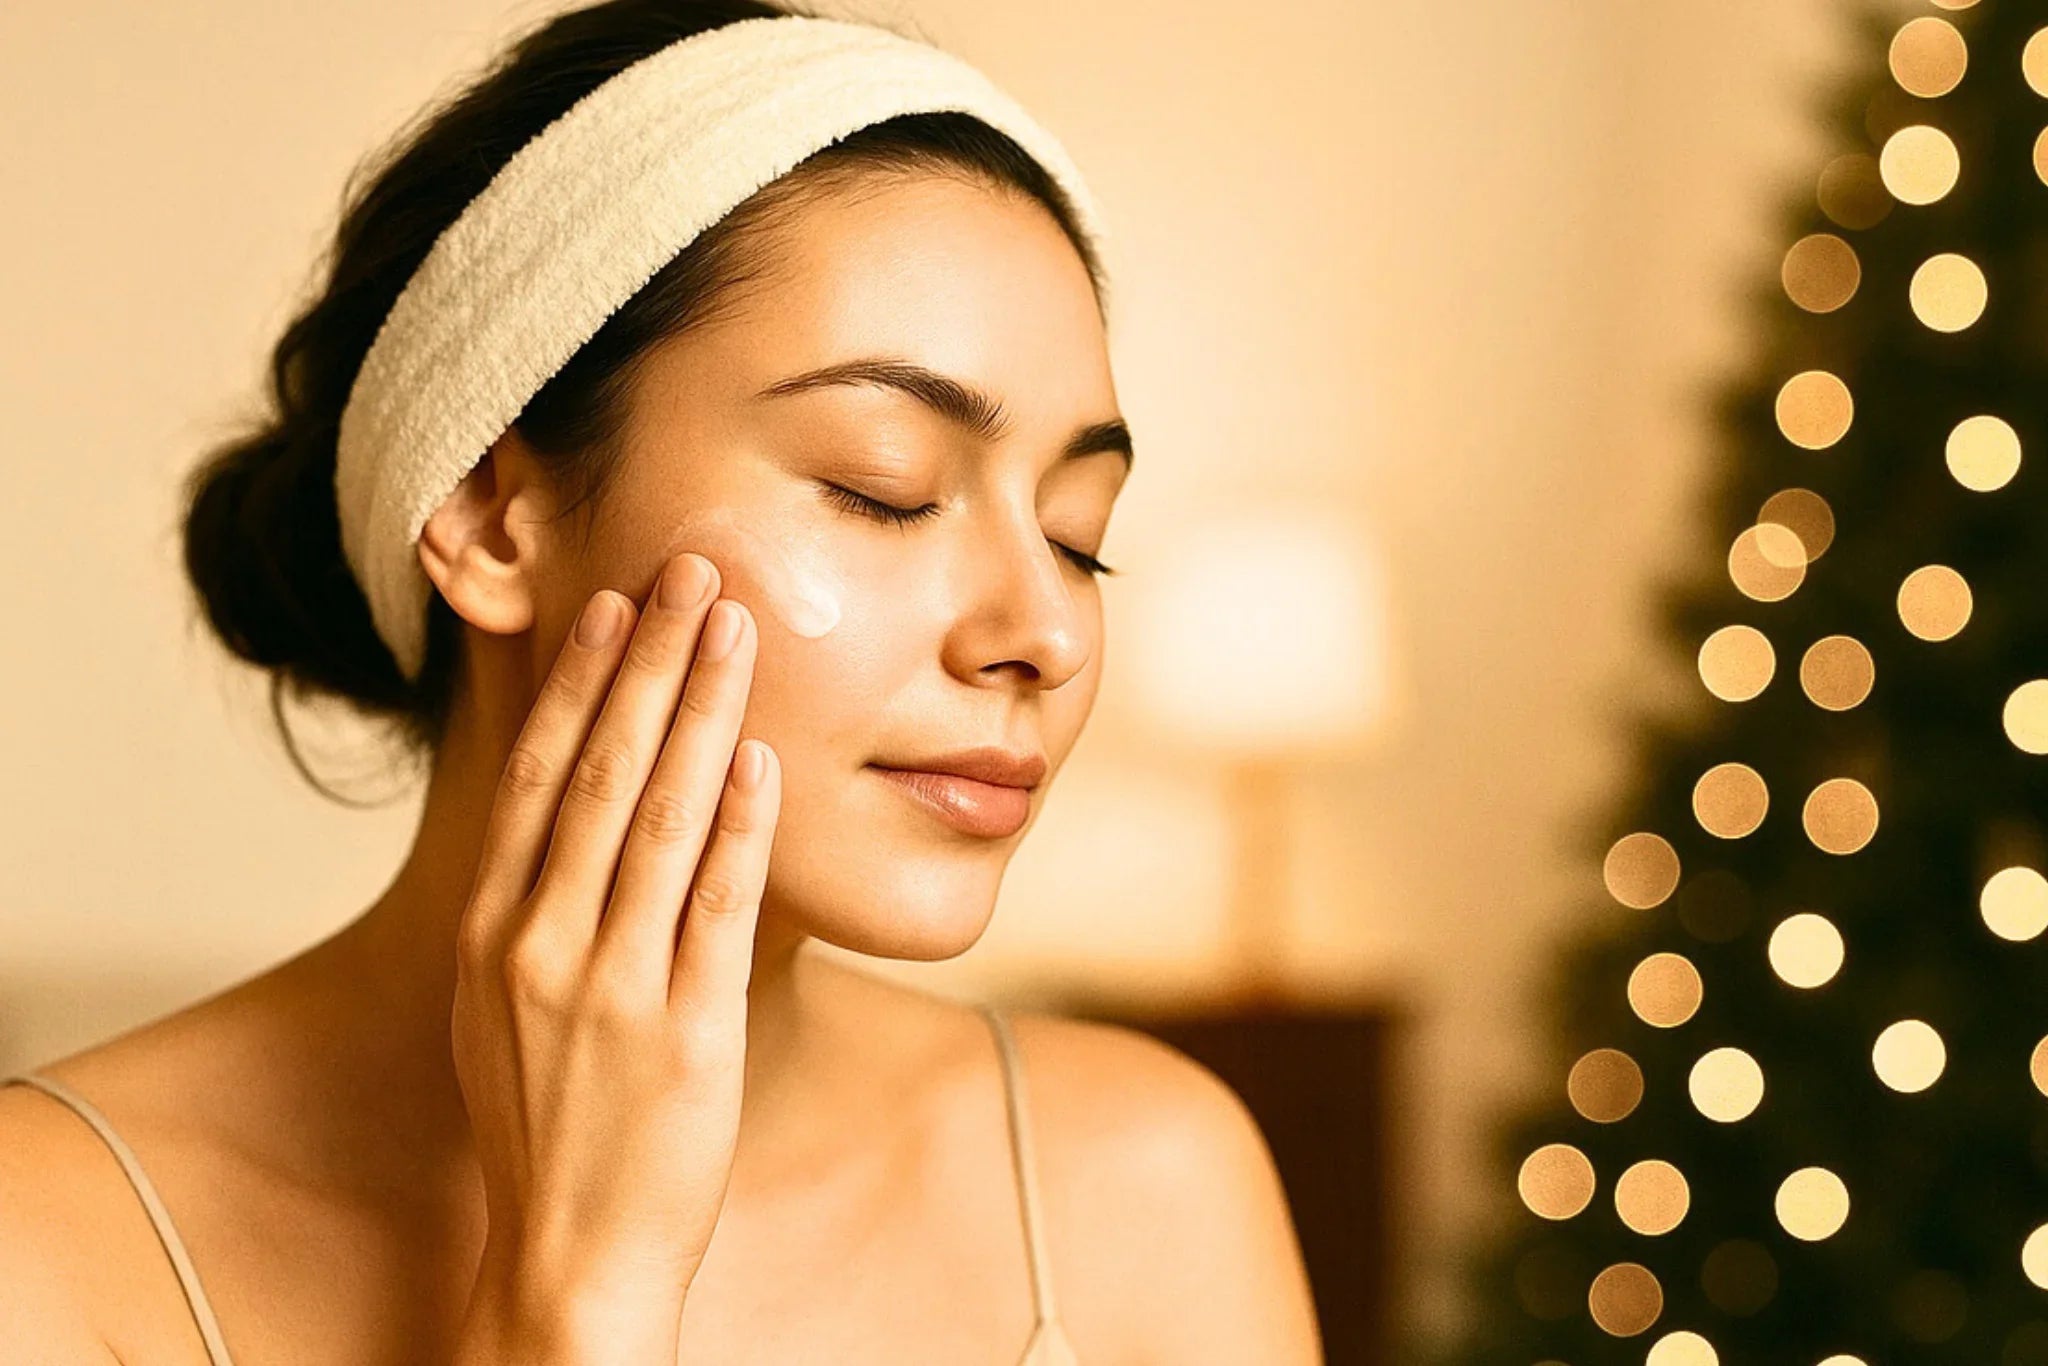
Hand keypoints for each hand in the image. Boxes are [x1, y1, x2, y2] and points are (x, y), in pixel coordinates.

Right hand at [448, 549, 778, 1360]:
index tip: (616, 605)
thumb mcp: (504, 1006)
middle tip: (694, 572)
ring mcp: (611, 989)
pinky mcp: (686, 1033)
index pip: (540, 777)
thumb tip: (568, 806)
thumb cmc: (549, 1123)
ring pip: (661, 820)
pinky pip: (716, 908)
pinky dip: (740, 827)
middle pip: (601, 773)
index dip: (580, 681)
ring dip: (703, 712)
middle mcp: (540, 946)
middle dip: (651, 662)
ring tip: (738, 630)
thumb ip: (529, 907)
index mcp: (492, 933)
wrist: (571, 1256)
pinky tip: (762, 758)